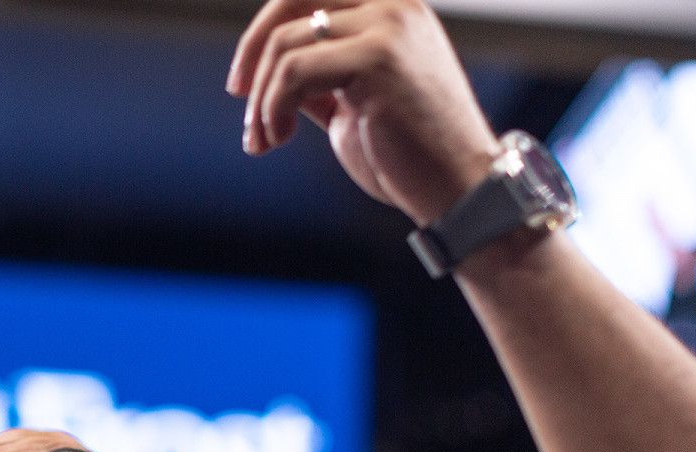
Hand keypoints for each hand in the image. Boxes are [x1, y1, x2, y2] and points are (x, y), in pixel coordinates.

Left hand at [226, 0, 500, 226]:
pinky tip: (279, 140)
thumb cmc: (405, 154)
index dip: (262, 32)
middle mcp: (393, 3)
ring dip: (261, 100)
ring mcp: (389, 24)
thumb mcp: (351, 100)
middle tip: (240, 99)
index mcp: (387, 7)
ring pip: (285, 46)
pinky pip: (294, 71)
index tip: (243, 83)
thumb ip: (318, 73)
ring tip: (266, 140)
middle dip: (252, 52)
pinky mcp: (379, 56)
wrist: (455, 189)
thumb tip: (261, 65)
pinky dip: (272, 109)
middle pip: (290, 0)